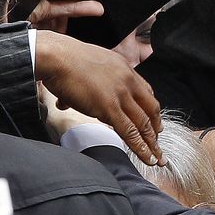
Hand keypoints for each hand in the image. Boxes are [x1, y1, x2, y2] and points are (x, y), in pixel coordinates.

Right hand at [35, 30, 162, 164]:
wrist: (57, 57)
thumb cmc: (63, 59)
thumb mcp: (85, 66)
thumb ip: (80, 85)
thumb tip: (66, 102)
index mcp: (123, 67)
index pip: (146, 91)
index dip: (151, 109)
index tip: (154, 120)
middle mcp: (127, 79)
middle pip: (150, 108)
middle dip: (156, 127)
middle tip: (157, 141)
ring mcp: (120, 94)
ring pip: (144, 123)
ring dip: (152, 142)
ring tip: (157, 157)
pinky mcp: (109, 107)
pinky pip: (130, 131)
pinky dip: (141, 147)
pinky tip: (146, 157)